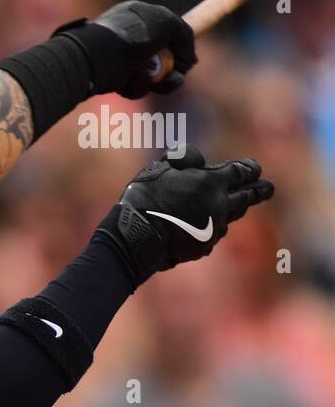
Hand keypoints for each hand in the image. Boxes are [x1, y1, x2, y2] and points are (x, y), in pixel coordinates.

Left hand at [56, 0, 197, 98]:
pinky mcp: (113, 78)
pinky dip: (138, 86)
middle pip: (163, 58)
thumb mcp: (168, 23)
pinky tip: (130, 80)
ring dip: (158, 81)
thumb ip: (185, 36)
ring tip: (153, 79)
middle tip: (176, 76)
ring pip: (152, 76)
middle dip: (173, 71)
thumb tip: (190, 62)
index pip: (166, 32)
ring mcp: (121, 57)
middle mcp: (130, 36)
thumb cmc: (133, 35)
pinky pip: (135, 87)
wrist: (100, 57)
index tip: (186, 61)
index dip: (179, 48)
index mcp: (139, 16)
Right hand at [94, 146, 273, 285]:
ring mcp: (214, 229)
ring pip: (231, 218)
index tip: (255, 167)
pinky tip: (201, 228)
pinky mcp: (204, 247)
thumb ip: (183, 159)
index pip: (241, 172)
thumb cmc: (146, 198)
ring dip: (234, 210)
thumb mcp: (160, 168)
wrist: (137, 237)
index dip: (250, 168)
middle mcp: (220, 206)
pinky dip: (211, 228)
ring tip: (236, 207)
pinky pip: (213, 234)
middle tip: (269, 188)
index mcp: (212, 183)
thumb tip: (199, 160)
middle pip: (248, 197)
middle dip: (260, 190)